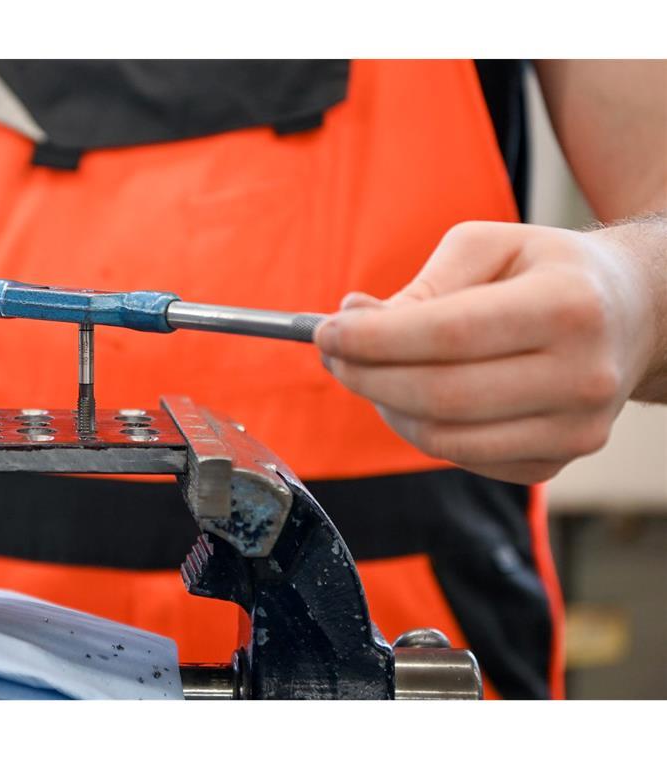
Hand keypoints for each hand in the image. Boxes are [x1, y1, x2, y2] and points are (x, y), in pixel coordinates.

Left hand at [315, 221, 657, 483]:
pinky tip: (411, 395)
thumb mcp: (490, 247)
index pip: (448, 334)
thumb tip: (354, 321)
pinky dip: (421, 429)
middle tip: (330, 354)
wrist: (632, 314)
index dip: (374, 339)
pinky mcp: (556, 464)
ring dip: (385, 407)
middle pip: (440, 396)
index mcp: (567, 306)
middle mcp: (581, 375)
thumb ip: (422, 285)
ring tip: (366, 372)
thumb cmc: (547, 272)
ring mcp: (574, 430)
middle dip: (366, 377)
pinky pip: (461, 458)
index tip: (325, 331)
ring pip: (443, 438)